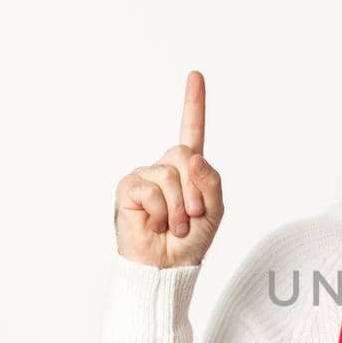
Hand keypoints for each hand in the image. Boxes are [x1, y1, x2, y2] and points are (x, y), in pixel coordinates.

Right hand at [113, 70, 224, 267]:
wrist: (168, 267)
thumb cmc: (190, 241)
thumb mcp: (213, 210)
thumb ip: (210, 180)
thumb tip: (192, 155)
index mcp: (187, 170)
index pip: (191, 131)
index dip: (193, 104)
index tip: (195, 75)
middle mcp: (164, 168)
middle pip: (183, 154)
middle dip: (195, 189)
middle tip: (192, 216)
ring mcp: (145, 176)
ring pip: (170, 174)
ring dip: (180, 207)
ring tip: (174, 226)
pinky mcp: (128, 188)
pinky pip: (152, 189)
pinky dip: (162, 212)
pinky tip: (156, 224)